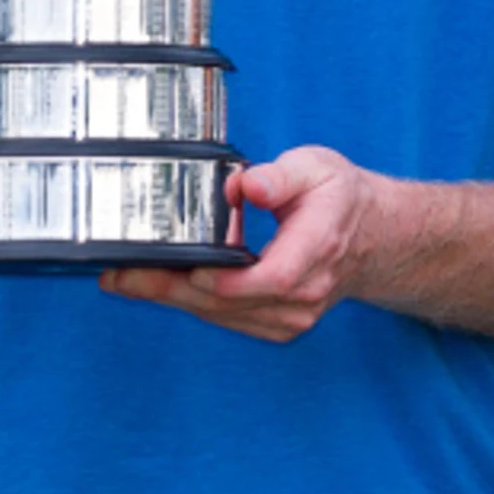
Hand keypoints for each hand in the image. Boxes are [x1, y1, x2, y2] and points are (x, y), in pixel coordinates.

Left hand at [100, 144, 421, 341]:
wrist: (373, 238)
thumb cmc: (340, 199)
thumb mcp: (317, 168)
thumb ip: (280, 177)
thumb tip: (244, 185)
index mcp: (317, 249)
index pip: (266, 279)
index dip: (221, 280)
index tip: (180, 268)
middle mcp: (306, 292)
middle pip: (230, 303)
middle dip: (170, 290)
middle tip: (120, 276)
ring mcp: (293, 316)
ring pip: (222, 315)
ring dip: (173, 298)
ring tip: (125, 280)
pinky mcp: (279, 325)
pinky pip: (227, 320)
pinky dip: (192, 304)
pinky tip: (160, 287)